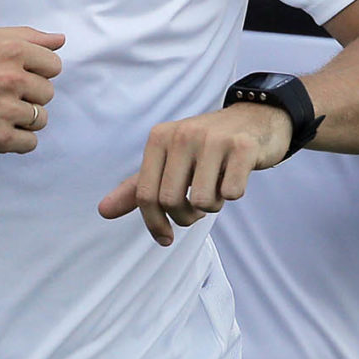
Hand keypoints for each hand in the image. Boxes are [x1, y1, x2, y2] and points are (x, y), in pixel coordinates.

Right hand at [0, 27, 64, 156]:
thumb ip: (25, 36)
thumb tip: (60, 40)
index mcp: (10, 50)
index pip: (53, 65)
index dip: (35, 72)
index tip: (13, 77)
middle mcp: (10, 78)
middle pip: (48, 93)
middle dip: (28, 96)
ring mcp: (5, 110)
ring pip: (40, 119)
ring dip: (22, 120)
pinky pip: (30, 143)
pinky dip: (16, 141)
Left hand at [99, 101, 291, 245]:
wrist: (255, 120)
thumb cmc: (206, 148)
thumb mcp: (169, 162)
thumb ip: (138, 188)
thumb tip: (103, 211)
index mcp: (159, 138)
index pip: (145, 195)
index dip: (154, 224)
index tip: (166, 237)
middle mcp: (183, 134)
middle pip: (170, 201)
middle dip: (185, 217)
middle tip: (197, 210)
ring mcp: (213, 139)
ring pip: (202, 201)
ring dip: (212, 206)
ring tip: (216, 189)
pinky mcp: (243, 147)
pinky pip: (231, 193)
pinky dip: (233, 194)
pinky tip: (235, 178)